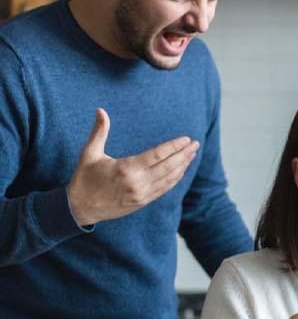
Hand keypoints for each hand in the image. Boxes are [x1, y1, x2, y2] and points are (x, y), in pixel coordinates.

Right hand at [67, 108, 198, 225]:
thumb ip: (99, 132)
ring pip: (169, 179)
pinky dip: (175, 179)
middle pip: (168, 166)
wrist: (80, 208)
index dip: (174, 146)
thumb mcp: (89, 153)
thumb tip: (100, 110)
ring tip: (192, 154)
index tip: (186, 139)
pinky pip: (164, 189)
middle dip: (184, 154)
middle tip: (196, 144)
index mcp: (126, 168)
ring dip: (183, 166)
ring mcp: (142, 194)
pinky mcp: (142, 202)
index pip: (157, 155)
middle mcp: (137, 182)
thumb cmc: (84, 178)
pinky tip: (182, 170)